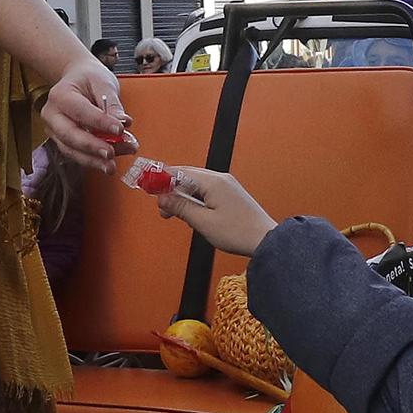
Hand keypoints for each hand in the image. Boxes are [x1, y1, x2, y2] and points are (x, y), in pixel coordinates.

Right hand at [41, 56, 136, 169]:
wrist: (77, 79)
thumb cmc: (89, 79)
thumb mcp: (103, 82)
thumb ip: (112, 103)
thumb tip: (123, 122)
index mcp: (60, 95)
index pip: (80, 111)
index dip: (100, 122)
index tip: (119, 129)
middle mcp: (52, 115)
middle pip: (70, 136)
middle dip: (92, 147)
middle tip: (111, 154)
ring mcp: (55, 131)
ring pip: (72, 150)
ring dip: (93, 160)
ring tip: (112, 165)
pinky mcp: (63, 142)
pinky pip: (76, 155)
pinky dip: (92, 161)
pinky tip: (107, 164)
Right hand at [154, 166, 275, 256]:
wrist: (265, 240)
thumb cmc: (238, 232)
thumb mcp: (203, 222)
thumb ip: (181, 207)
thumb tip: (163, 198)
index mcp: (213, 181)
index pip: (179, 172)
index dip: (161, 179)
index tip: (147, 186)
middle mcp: (220, 179)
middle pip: (186, 177)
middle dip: (171, 191)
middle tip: (163, 209)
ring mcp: (226, 186)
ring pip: (195, 185)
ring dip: (182, 197)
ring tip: (175, 214)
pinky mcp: (230, 194)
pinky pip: (206, 191)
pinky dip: (194, 200)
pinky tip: (191, 213)